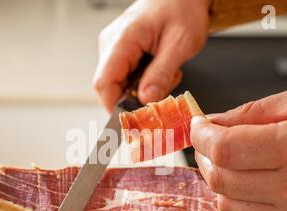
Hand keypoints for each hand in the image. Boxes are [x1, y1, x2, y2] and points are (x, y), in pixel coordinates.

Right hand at [93, 0, 209, 110]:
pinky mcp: (123, 52)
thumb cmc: (182, 8)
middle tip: (162, 94)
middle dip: (135, 100)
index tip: (131, 122)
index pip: (104, 82)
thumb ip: (161, 73)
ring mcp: (116, 48)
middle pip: (110, 86)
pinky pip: (127, 77)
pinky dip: (144, 82)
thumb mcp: (180, 43)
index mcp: (122, 39)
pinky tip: (160, 70)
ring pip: (120, 84)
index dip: (114, 106)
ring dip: (143, 90)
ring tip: (167, 74)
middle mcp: (112, 44)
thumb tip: (145, 100)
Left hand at [191, 83, 286, 210]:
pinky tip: (260, 183)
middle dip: (206, 156)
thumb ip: (252, 112)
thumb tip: (212, 122)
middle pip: (221, 180)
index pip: (227, 149)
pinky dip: (245, 200)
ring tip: (235, 162)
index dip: (202, 135)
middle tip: (210, 142)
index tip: (199, 126)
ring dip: (222, 180)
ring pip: (229, 205)